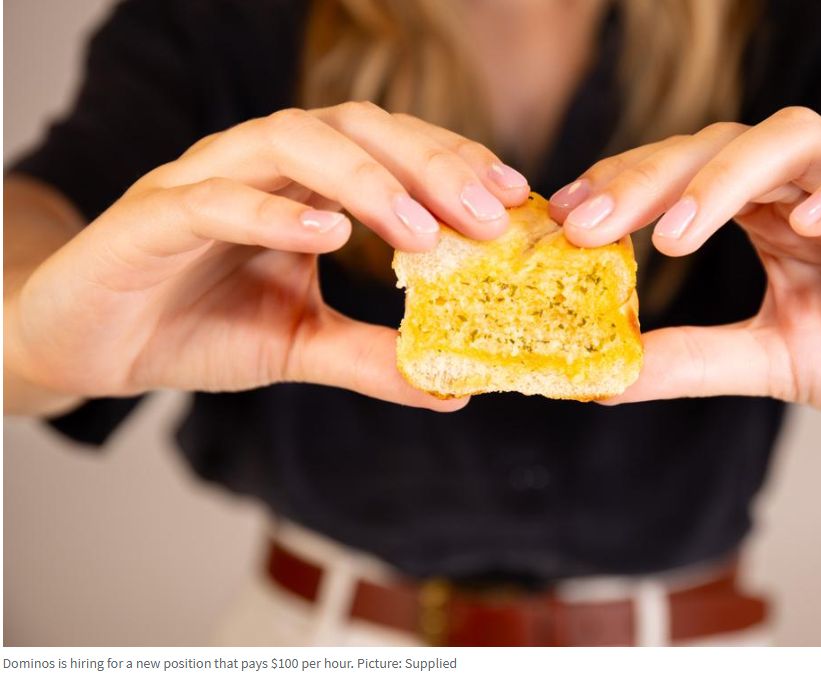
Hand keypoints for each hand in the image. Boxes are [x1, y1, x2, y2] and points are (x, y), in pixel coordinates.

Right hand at [5, 102, 529, 411]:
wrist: (91, 342)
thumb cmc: (194, 326)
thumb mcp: (298, 344)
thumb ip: (369, 356)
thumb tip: (451, 386)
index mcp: (301, 186)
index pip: (389, 148)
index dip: (453, 164)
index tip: (513, 197)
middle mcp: (259, 166)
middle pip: (353, 128)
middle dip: (427, 164)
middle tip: (486, 214)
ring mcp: (203, 181)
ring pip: (290, 143)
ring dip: (364, 180)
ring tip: (420, 228)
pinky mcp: (152, 215)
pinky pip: (215, 198)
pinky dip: (274, 212)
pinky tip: (328, 236)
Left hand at [550, 107, 820, 425]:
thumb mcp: (772, 360)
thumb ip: (694, 359)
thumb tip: (604, 377)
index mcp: (768, 214)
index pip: (682, 173)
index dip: (622, 184)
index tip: (564, 216)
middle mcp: (807, 188)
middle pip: (717, 146)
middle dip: (648, 179)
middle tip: (588, 225)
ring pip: (792, 138)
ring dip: (725, 179)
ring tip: (674, 236)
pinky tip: (804, 220)